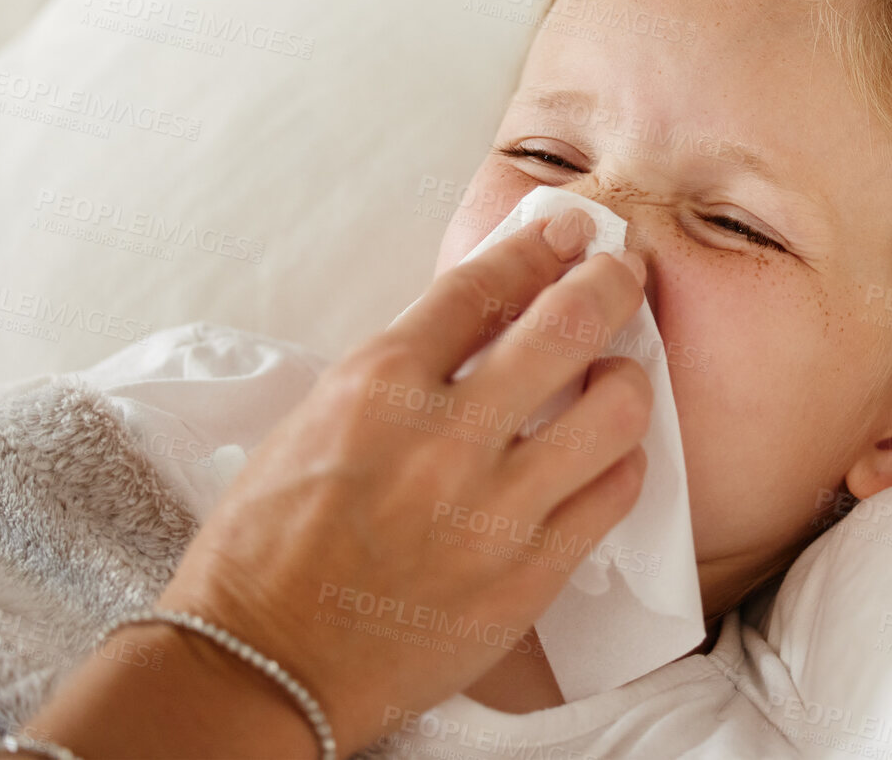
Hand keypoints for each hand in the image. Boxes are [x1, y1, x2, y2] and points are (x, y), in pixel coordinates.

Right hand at [156, 209, 651, 754]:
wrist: (264, 661)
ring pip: (614, 410)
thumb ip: (404, 368)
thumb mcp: (319, 418)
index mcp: (376, 384)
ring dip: (627, 378)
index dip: (538, 246)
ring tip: (617, 377)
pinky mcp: (529, 575)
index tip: (569, 230)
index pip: (482, 285)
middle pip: (565, 326)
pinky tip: (607, 456)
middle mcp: (443, 437)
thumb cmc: (271, 542)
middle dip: (610, 282)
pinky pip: (613, 494)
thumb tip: (486, 319)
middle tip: (622, 274)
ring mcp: (494, 509)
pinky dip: (621, 461)